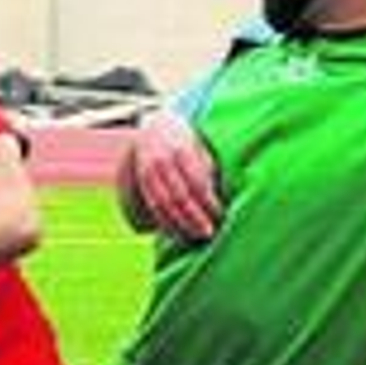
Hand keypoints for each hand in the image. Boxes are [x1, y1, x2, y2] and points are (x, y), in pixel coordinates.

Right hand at [127, 110, 222, 241]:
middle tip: (208, 232)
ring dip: (180, 224)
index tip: (220, 214)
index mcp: (182, 151)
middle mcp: (164, 162)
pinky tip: (177, 233)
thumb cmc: (186, 140)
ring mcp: (151, 173)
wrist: (155, 127)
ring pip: (164, 205)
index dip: (208, 202)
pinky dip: (165, 222)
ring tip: (194, 237)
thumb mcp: (200, 146)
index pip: (197, 182)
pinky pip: (154, 207)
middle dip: (194, 217)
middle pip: (180, 196)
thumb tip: (221, 194)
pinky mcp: (144, 183)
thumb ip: (207, 167)